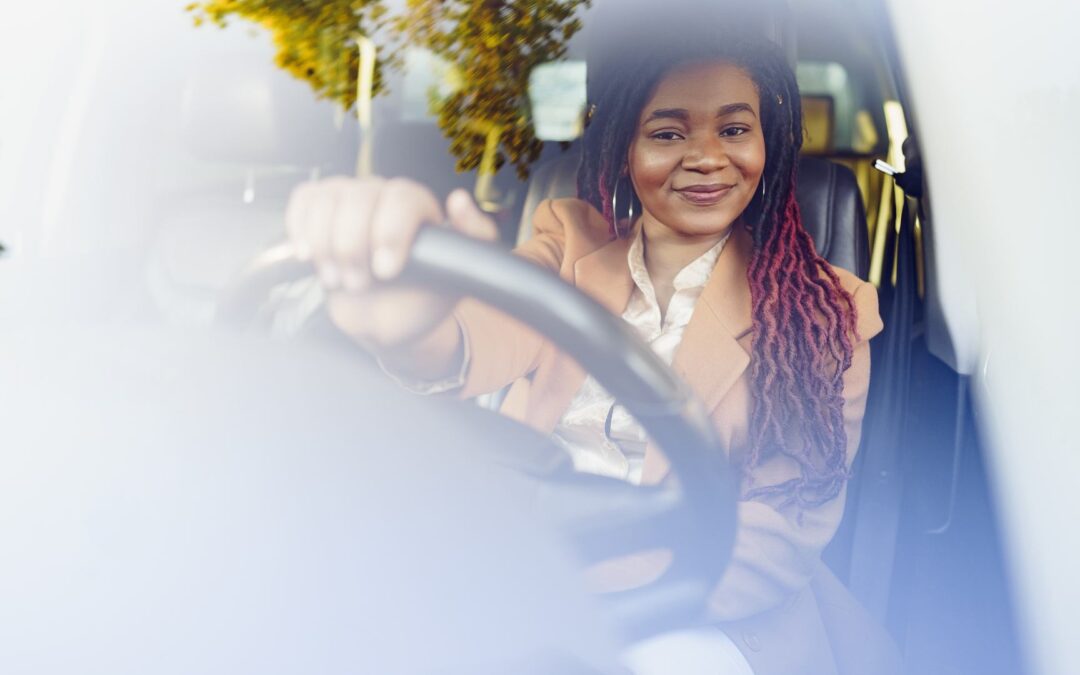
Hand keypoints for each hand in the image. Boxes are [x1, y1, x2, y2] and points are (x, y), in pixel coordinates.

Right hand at [285, 177, 497, 350]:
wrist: (388, 320)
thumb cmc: (423, 297)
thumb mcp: (458, 278)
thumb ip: (475, 240)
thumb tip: (460, 200)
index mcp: (418, 207)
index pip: (402, 197)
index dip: (390, 232)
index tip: (386, 271)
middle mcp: (383, 196)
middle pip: (359, 196)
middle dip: (353, 247)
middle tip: (361, 283)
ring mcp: (350, 200)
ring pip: (327, 198)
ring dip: (325, 245)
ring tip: (338, 278)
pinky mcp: (321, 210)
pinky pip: (304, 199)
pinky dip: (300, 227)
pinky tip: (308, 255)